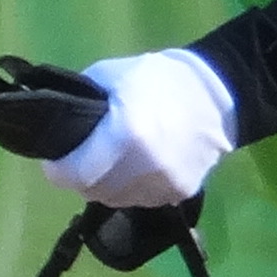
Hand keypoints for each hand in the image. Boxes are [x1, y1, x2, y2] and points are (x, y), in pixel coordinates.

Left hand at [49, 48, 234, 210]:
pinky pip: (140, 200)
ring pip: (115, 199)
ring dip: (104, 186)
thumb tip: (58, 127)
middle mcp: (144, 167)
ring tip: (108, 163)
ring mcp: (164, 184)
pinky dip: (130, 189)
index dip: (58, 169)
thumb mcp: (109, 77)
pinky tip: (134, 168)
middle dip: (79, 178)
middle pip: (92, 190)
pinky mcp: (180, 193)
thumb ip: (79, 103)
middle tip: (80, 160)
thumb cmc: (159, 79)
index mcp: (125, 135)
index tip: (55, 160)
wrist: (221, 95)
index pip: (75, 174)